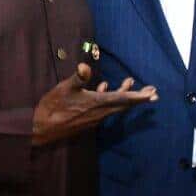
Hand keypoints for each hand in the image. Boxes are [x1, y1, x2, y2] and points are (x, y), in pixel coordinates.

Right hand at [32, 63, 157, 145]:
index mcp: (96, 104)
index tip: (152, 94)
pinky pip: (104, 107)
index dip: (138, 96)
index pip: (122, 99)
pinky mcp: (88, 119)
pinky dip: (109, 97)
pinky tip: (104, 88)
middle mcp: (99, 113)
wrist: (41, 128)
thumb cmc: (53, 107)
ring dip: (125, 95)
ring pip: (114, 105)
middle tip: (154, 93)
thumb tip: (85, 67)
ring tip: (130, 82)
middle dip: (139, 98)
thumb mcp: (64, 89)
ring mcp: (94, 117)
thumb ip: (77, 78)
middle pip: (124, 104)